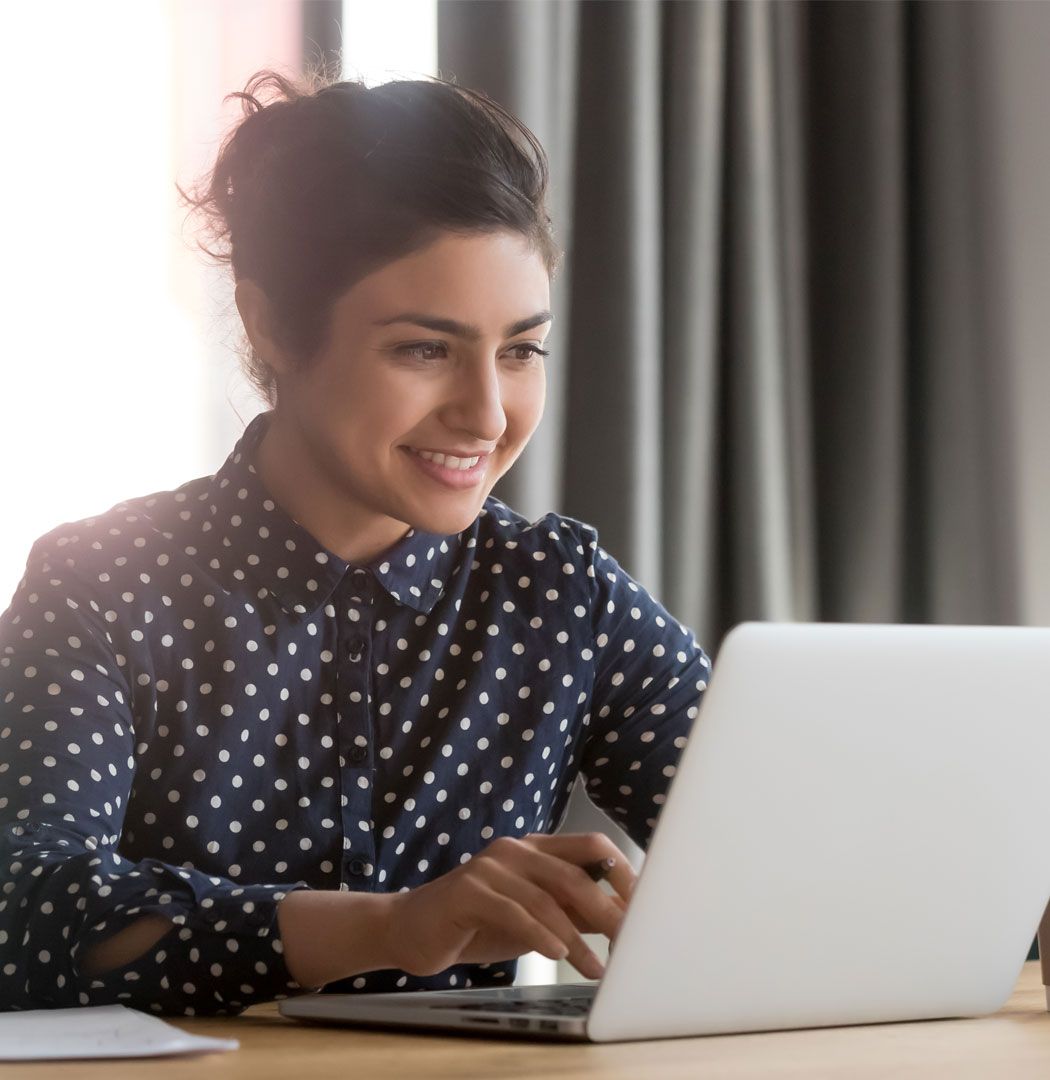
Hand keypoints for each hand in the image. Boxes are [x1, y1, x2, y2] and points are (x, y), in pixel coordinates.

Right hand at [384, 832, 636, 980]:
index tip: (646, 908)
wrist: (409, 928)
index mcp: (535, 848)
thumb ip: (570, 911)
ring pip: (548, 899)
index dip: (623, 874)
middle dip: (608, 911)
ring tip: (595, 968)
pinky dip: (540, 935)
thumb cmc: (475, 923)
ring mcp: (490, 867)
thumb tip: (620, 918)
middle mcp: (516, 849)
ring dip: (578, 939)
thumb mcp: (531, 917)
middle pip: (576, 874)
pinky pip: (514, 912)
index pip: (592, 846)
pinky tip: (557, 954)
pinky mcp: (468, 890)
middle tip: (630, 942)